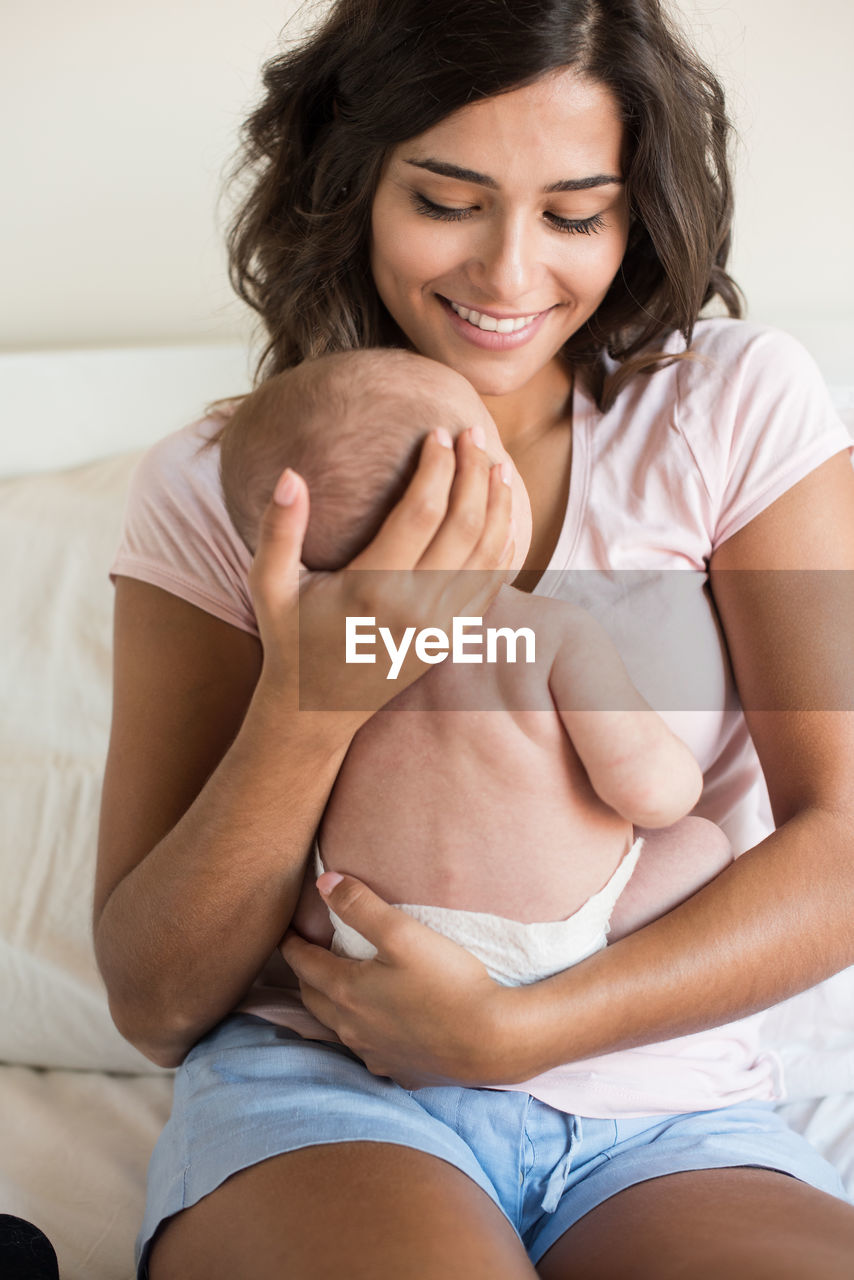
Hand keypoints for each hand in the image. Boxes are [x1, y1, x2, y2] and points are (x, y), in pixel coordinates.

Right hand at [247, 428, 514, 718]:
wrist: (316, 710)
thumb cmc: (290, 641)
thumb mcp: (269, 586)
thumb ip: (279, 530)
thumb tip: (290, 475)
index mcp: (371, 587)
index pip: (422, 512)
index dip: (437, 466)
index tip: (436, 432)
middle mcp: (415, 608)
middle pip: (465, 525)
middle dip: (475, 473)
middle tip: (474, 435)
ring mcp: (440, 627)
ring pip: (489, 554)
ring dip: (500, 505)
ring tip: (498, 465)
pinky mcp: (451, 638)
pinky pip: (492, 586)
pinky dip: (505, 546)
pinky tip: (505, 515)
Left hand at [280, 872, 518, 1087]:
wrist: (492, 1040)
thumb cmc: (448, 982)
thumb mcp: (403, 933)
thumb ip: (360, 905)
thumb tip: (324, 882)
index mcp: (346, 992)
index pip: (304, 964)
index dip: (292, 945)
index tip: (287, 933)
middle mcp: (352, 1029)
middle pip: (314, 998)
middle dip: (307, 975)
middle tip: (308, 956)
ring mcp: (376, 1054)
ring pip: (339, 1028)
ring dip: (332, 1005)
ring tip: (339, 987)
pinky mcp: (401, 1071)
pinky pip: (370, 1051)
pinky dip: (365, 1033)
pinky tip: (380, 1026)